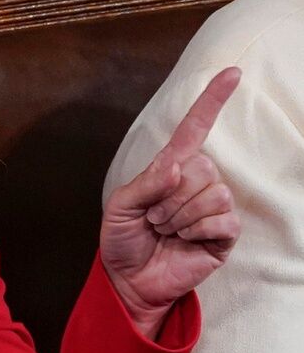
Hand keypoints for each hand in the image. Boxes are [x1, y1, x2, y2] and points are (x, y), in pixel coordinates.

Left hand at [102, 67, 241, 338]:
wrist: (129, 279)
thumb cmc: (123, 240)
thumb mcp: (120, 207)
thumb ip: (146, 184)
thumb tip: (177, 167)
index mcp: (170, 168)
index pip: (195, 128)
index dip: (212, 101)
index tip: (232, 73)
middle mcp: (196, 182)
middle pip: (202, 168)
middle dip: (170, 197)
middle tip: (154, 218)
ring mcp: (213, 207)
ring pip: (213, 193)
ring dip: (180, 216)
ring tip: (166, 230)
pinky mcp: (224, 234)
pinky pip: (223, 220)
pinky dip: (197, 231)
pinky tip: (185, 240)